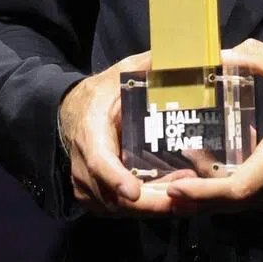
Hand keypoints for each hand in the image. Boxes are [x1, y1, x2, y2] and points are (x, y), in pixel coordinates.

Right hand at [58, 50, 179, 214]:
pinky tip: (176, 198)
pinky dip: (146, 208)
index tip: (134, 192)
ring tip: (190, 197)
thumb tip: (187, 52)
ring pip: (118, 207)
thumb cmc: (103, 91)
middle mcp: (84, 165)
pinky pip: (119, 209)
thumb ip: (153, 64)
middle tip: (187, 200)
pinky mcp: (94, 195)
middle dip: (150, 202)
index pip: (99, 162)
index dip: (116, 178)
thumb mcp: (124, 72)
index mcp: (90, 133)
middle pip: (114, 195)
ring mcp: (86, 184)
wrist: (72, 111)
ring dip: (153, 207)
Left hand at [165, 40, 262, 214]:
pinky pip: (257, 204)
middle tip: (161, 192)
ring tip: (177, 184)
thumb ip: (258, 56)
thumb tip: (220, 53)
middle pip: (230, 205)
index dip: (202, 193)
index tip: (173, 189)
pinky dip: (234, 195)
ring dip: (211, 198)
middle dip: (193, 200)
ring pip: (243, 207)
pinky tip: (216, 178)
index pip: (235, 190)